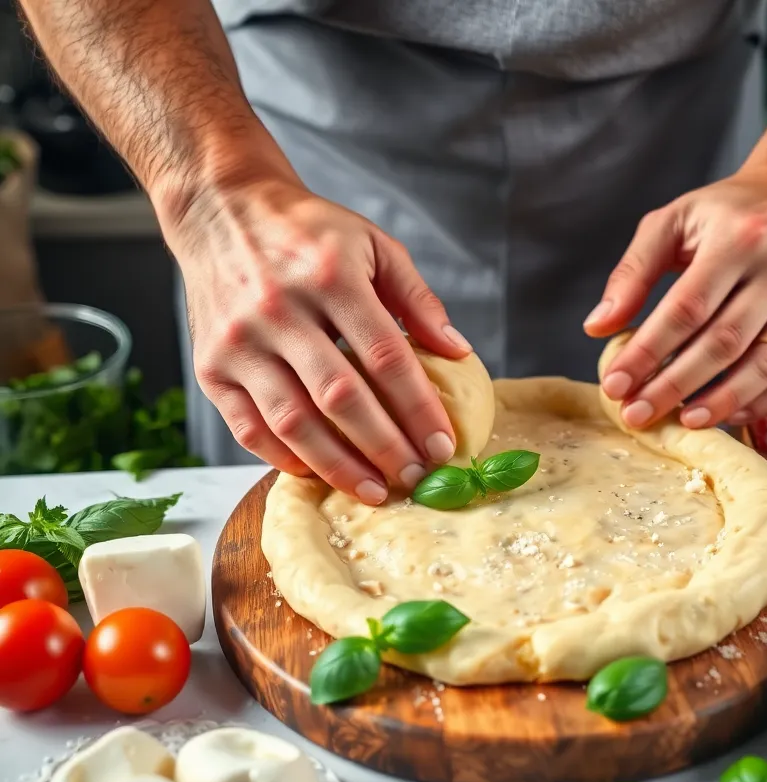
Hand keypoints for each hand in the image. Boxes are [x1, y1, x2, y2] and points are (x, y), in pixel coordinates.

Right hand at [165, 174, 469, 504]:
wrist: (220, 209)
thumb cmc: (306, 232)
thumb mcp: (372, 244)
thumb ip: (418, 297)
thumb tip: (459, 352)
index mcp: (329, 276)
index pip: (385, 356)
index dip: (418, 407)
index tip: (443, 445)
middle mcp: (279, 310)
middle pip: (340, 397)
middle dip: (385, 446)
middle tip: (416, 477)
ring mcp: (239, 343)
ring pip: (294, 421)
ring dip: (339, 466)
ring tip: (375, 490)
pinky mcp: (210, 367)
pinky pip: (248, 428)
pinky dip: (284, 458)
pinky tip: (318, 473)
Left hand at [585, 163, 766, 429]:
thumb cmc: (732, 211)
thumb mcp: (674, 220)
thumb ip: (633, 272)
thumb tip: (598, 327)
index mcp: (738, 239)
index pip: (685, 308)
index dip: (647, 352)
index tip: (615, 384)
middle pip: (722, 343)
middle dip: (674, 385)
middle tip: (637, 413)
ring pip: (763, 365)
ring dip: (720, 401)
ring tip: (682, 422)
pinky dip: (762, 402)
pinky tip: (728, 414)